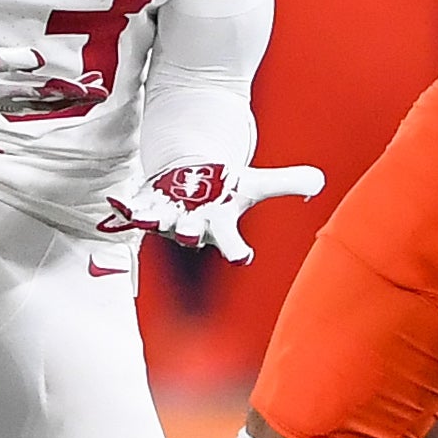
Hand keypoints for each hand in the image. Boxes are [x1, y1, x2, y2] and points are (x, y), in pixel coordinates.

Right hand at [0, 0, 105, 117]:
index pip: (2, 63)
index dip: (19, 61)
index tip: (37, 57)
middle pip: (31, 90)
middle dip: (59, 90)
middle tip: (85, 88)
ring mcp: (4, 100)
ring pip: (42, 103)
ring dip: (71, 98)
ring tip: (98, 91)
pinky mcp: (12, 107)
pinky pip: (43, 108)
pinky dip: (65, 103)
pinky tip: (87, 95)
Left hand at [101, 159, 323, 263]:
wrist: (193, 184)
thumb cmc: (225, 189)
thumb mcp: (256, 183)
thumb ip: (288, 182)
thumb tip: (320, 181)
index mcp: (221, 225)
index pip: (231, 245)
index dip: (236, 250)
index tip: (244, 256)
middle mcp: (192, 227)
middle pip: (192, 235)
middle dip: (191, 232)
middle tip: (192, 231)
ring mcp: (167, 217)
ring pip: (160, 224)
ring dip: (153, 220)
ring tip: (146, 217)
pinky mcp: (146, 205)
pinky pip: (133, 211)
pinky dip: (125, 208)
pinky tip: (118, 202)